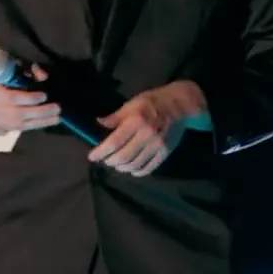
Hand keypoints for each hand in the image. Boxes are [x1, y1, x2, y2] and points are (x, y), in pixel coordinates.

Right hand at [0, 56, 61, 131]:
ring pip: (23, 124)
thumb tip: (41, 73)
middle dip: (40, 111)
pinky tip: (50, 121)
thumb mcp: (6, 67)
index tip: (44, 95)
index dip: (30, 98)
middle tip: (57, 107)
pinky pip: (23, 128)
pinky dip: (38, 125)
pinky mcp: (4, 127)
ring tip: (58, 117)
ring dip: (42, 121)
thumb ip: (24, 69)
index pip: (13, 98)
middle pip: (20, 114)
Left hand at [89, 80, 207, 176]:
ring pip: (134, 165)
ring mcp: (157, 146)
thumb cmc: (153, 102)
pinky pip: (149, 168)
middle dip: (110, 161)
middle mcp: (146, 135)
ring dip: (122, 167)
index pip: (114, 142)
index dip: (101, 152)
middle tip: (105, 160)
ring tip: (116, 164)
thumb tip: (99, 124)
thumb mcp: (132, 104)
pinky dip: (137, 172)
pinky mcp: (165, 153)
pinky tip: (131, 170)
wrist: (180, 105)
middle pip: (123, 156)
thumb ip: (116, 117)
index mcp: (136, 121)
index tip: (92, 156)